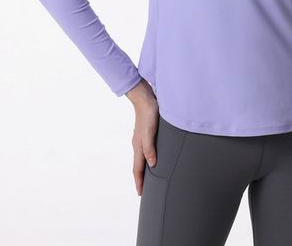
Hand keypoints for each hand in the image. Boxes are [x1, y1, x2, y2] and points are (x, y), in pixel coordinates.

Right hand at [125, 79, 159, 194]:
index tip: (140, 194)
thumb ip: (150, 148)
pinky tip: (153, 157)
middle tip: (144, 190)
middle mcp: (138, 144)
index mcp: (138, 146)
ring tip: (149, 177)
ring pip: (142, 158)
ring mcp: (141, 139)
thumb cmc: (148, 114)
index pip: (138, 169)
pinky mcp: (146, 133)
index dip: (139, 182)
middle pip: (138, 166)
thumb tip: (152, 164)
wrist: (146, 98)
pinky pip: (145, 150)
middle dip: (140, 179)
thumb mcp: (150, 132)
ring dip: (144, 169)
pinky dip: (148, 159)